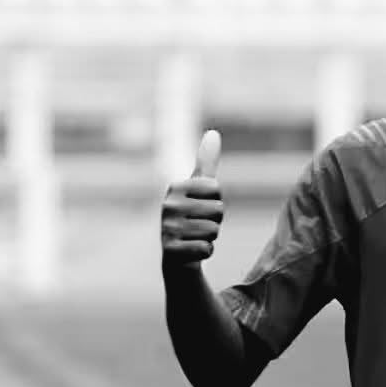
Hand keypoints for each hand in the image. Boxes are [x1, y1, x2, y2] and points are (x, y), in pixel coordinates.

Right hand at [161, 130, 223, 269]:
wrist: (177, 254)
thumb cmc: (191, 215)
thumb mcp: (199, 187)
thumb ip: (207, 161)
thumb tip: (213, 132)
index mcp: (176, 187)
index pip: (216, 189)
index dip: (216, 201)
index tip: (203, 206)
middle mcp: (169, 205)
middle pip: (218, 210)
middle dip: (215, 221)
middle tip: (199, 224)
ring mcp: (167, 228)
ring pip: (213, 231)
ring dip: (210, 237)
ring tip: (195, 237)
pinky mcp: (170, 251)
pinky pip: (206, 249)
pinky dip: (205, 252)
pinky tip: (193, 251)